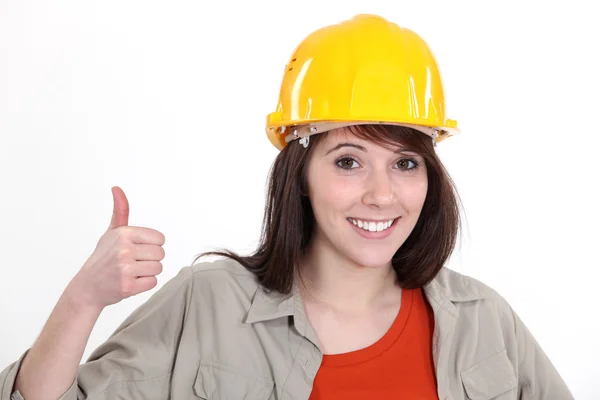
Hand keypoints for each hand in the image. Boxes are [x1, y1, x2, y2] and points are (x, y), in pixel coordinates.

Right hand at [66, 186, 165, 309]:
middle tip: (133, 263)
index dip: (151, 245)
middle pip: (161, 254)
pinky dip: (144, 284)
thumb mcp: (111, 232)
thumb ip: (120, 211)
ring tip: (131, 272)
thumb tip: (116, 188)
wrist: (87, 287)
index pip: (160, 239)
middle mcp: (124, 249)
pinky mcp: (127, 286)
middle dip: (150, 259)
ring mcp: (125, 269)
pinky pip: (153, 282)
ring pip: (158, 268)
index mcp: (124, 233)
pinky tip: (130, 282)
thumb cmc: (103, 258)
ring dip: (147, 272)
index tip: (137, 249)